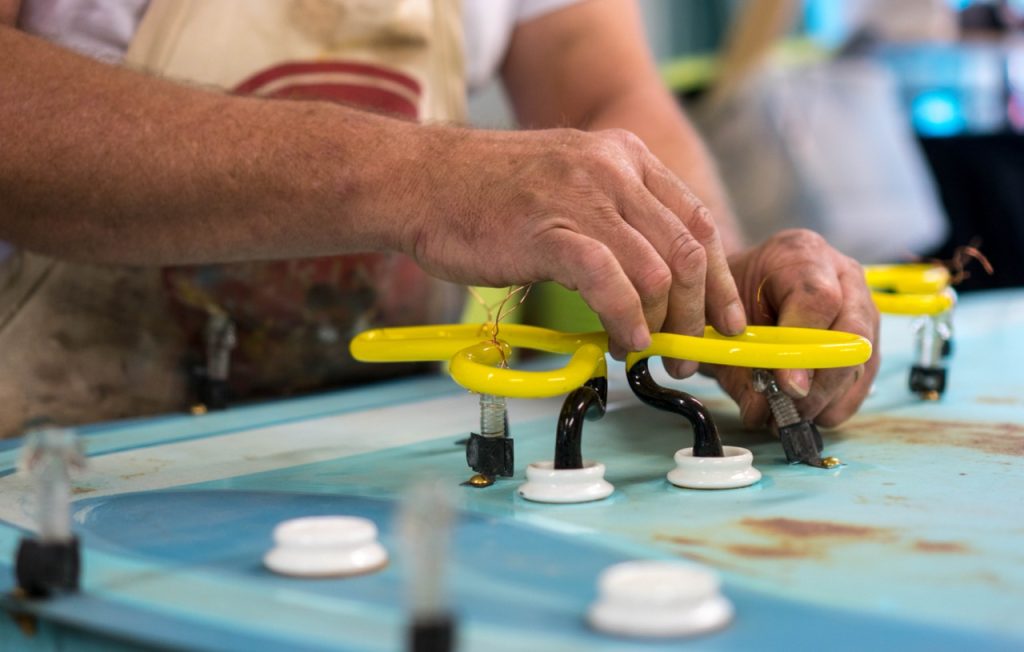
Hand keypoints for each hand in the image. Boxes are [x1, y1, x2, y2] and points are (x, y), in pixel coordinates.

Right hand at [400, 127, 746, 357]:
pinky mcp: (550, 231)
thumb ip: (613, 219)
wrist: (420, 181)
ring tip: (644, 351)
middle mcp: (613, 170)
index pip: (697, 222)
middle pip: (689, 251)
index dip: (720, 281)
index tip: (725, 322)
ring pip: (659, 271)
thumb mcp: (568, 184)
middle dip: (699, 314)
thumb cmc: (487, 194)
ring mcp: (582, 198)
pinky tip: (623, 342)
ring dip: (663, 325)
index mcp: (625, 157)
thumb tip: (650, 285)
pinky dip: (627, 320)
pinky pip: (611, 284)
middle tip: (687, 353)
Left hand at [708, 229, 879, 426]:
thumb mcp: (719, 320)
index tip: (787, 386)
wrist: (742, 285)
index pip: (817, 299)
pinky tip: (811, 414)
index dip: (804, 348)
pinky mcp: (868, 336)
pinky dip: (839, 402)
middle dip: (823, 381)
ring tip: (792, 418)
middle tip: (792, 411)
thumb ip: (736, 362)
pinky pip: (865, 375)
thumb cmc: (730, 296)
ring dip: (830, 397)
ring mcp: (861, 304)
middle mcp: (842, 274)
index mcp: (800, 254)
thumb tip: (762, 411)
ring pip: (863, 358)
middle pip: (852, 332)